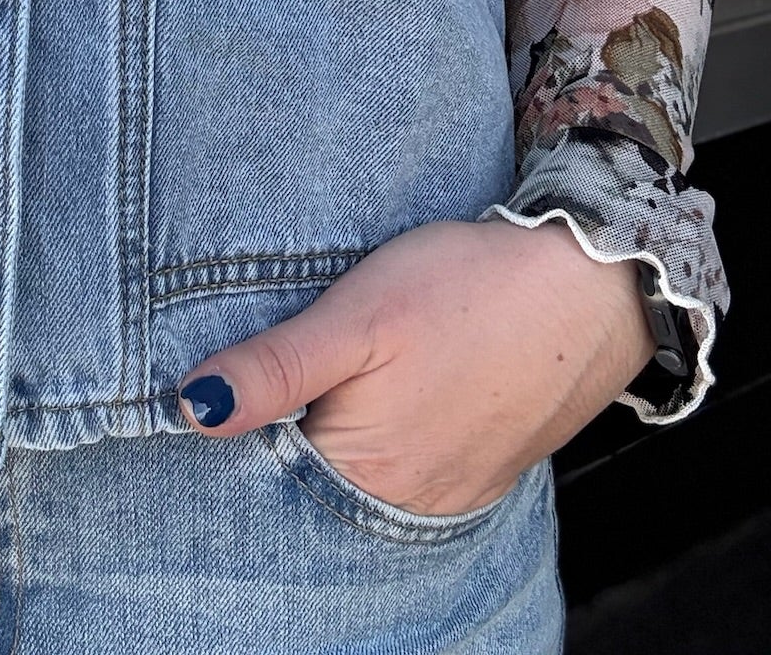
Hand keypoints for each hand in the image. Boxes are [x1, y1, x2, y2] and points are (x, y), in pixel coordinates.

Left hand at [176, 217, 655, 515]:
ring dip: (336, 433)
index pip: (264, 469)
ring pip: (363, 473)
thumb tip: (192, 409)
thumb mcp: (355, 317)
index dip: (240, 421)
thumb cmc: (468, 288)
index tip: (219, 378)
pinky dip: (387, 435)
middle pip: (313, 479)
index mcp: (363, 469)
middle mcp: (407, 500)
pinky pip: (413, 466)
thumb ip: (275, 369)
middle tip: (283, 363)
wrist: (589, 282)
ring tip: (334, 370)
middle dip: (285, 431)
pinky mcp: (482, 468)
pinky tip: (386, 389)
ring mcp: (450, 490)